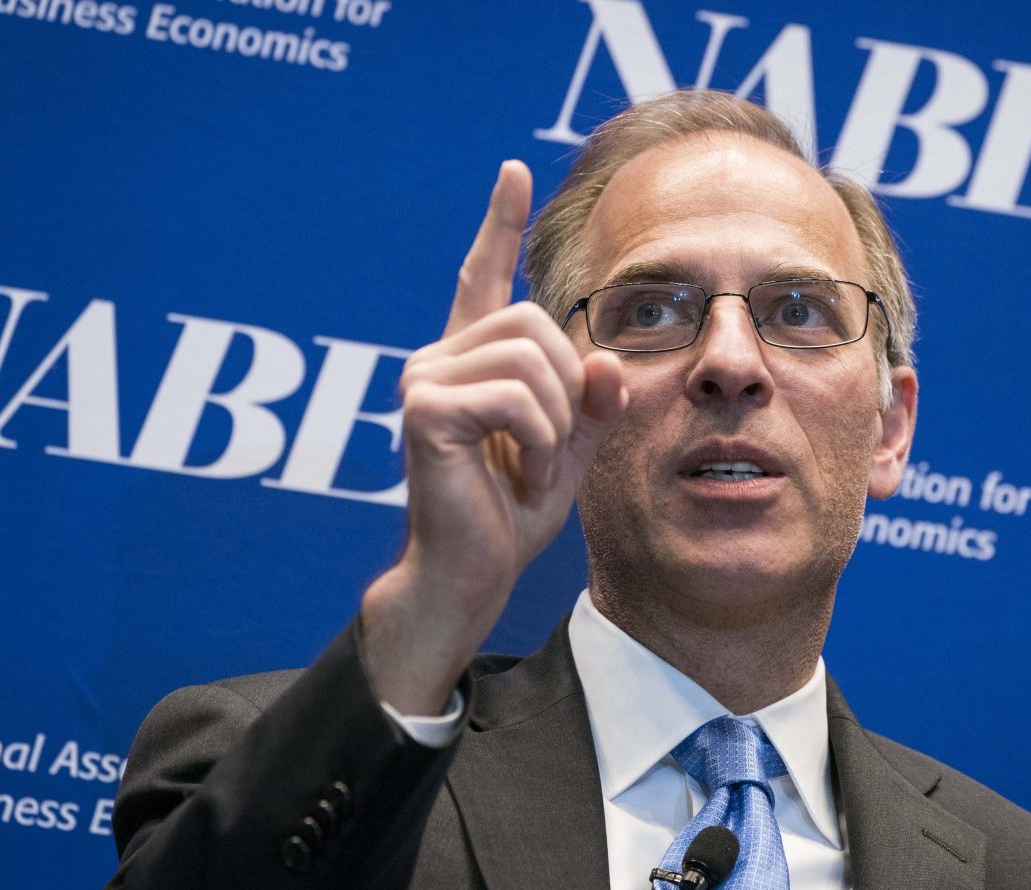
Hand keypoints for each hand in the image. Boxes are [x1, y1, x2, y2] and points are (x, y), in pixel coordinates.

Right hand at [360, 161, 626, 714]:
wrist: (471, 575)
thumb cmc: (512, 515)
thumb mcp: (570, 449)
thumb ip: (593, 402)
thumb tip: (607, 358)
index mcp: (470, 362)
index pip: (482, 277)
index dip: (499, 225)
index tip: (514, 173)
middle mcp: (437, 359)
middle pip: (535, 323)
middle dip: (566, 391)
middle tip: (549, 454)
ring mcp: (423, 380)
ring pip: (531, 360)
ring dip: (554, 426)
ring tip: (532, 472)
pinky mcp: (425, 409)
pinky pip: (516, 398)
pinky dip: (539, 444)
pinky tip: (520, 479)